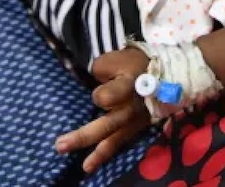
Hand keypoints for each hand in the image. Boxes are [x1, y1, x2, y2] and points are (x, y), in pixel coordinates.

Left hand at [55, 48, 150, 172]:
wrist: (165, 74)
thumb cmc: (134, 64)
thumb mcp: (116, 58)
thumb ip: (99, 70)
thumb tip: (89, 82)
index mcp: (128, 86)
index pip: (107, 97)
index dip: (99, 95)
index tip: (97, 87)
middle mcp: (131, 107)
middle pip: (107, 124)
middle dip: (83, 136)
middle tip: (60, 145)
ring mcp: (134, 121)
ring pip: (114, 139)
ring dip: (96, 153)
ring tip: (83, 166)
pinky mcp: (135, 129)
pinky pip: (119, 144)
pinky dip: (105, 155)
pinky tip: (90, 165)